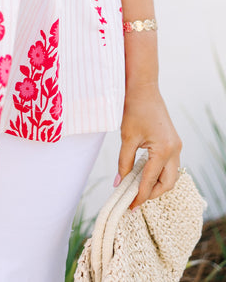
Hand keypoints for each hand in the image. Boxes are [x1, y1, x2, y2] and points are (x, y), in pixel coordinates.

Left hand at [118, 82, 181, 209]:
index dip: (139, 195)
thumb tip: (119, 183)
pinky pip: (169, 164)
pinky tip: (144, 173)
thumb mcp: (127, 138)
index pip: (151, 180)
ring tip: (138, 188)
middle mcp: (174, 150)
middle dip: (152, 193)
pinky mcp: (173, 142)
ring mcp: (176, 146)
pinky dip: (159, 172)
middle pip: (167, 183)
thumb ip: (124, 162)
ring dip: (156, 184)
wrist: (143, 88)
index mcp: (163, 150)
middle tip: (135, 199)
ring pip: (171, 175)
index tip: (130, 205)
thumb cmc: (134, 109)